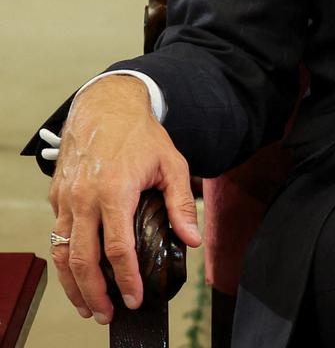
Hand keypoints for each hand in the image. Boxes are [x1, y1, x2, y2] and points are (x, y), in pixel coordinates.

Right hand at [47, 75, 200, 324]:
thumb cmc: (140, 135)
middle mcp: (84, 198)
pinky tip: (77, 277)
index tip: (135, 298)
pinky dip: (64, 262)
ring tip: (88, 307)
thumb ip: (180, 204)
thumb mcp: (172, 163)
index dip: (126, 278)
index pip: (118, 248)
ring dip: (73, 285)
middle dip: (94, 293)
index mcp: (114, 191)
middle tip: (108, 314)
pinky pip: (56, 237)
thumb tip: (191, 239)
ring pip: (62, 253)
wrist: (104, 107)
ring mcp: (65, 199)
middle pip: (83, 259)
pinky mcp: (56, 198)